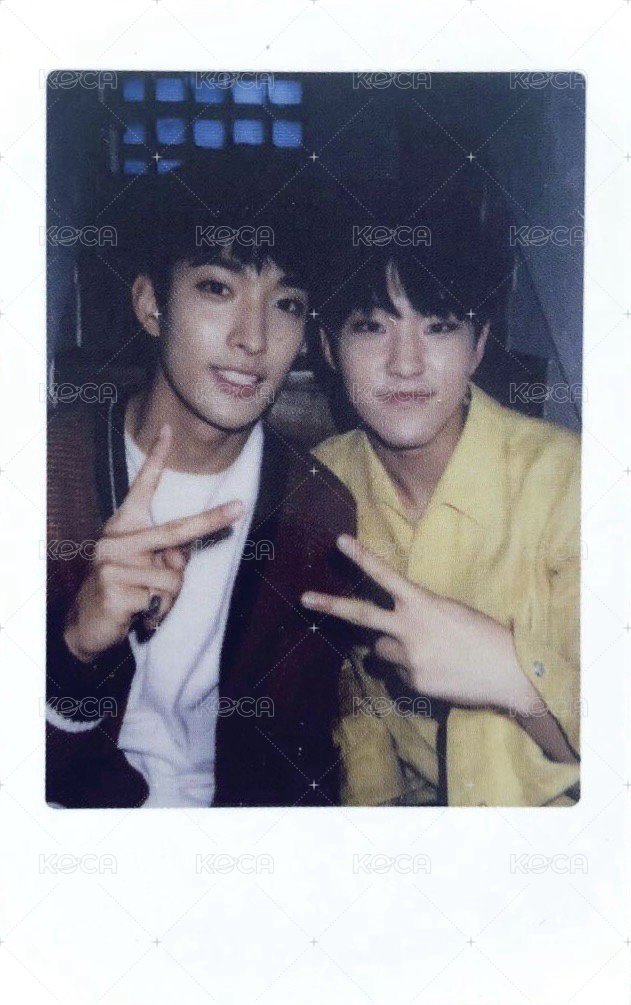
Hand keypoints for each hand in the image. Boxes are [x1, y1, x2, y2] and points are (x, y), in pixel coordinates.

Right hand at [63, 424, 243, 661]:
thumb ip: (167, 557)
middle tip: (240, 507)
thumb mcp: (146, 569)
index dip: (156, 459)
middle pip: (174, 530)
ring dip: (167, 599)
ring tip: (146, 604)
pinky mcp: (114, 589)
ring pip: (172, 579)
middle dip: (211, 520)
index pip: (142, 488)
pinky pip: (160, 601)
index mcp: (124, 527)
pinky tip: (137, 617)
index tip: (168, 429)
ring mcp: (112, 563)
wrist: (86, 627)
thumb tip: (181, 557)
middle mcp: (116, 539)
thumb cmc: (123, 591)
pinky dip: (157, 614)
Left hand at [301, 534, 536, 714]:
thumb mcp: (450, 613)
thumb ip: (417, 616)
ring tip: (426, 652)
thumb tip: (388, 635)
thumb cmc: (484, 635)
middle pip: (361, 615)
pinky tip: (438, 671)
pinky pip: (401, 675)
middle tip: (304, 597)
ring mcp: (409, 657)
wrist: (510, 671)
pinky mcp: (414, 682)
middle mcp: (410, 628)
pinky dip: (412, 672)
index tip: (339, 540)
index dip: (361, 556)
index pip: (385, 575)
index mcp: (422, 603)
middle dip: (330, 605)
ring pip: (381, 651)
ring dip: (393, 650)